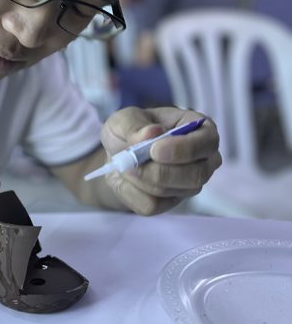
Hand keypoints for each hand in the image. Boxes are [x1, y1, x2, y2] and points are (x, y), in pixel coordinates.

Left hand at [99, 106, 220, 214]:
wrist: (115, 156)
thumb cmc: (128, 131)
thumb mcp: (124, 118)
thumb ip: (134, 124)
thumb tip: (153, 132)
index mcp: (200, 128)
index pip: (208, 142)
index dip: (183, 149)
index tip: (154, 150)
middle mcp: (203, 158)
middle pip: (196, 174)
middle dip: (159, 172)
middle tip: (130, 162)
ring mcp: (190, 183)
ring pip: (172, 191)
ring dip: (141, 179)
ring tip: (125, 165)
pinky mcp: (172, 202)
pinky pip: (154, 205)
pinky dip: (132, 192)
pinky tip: (127, 180)